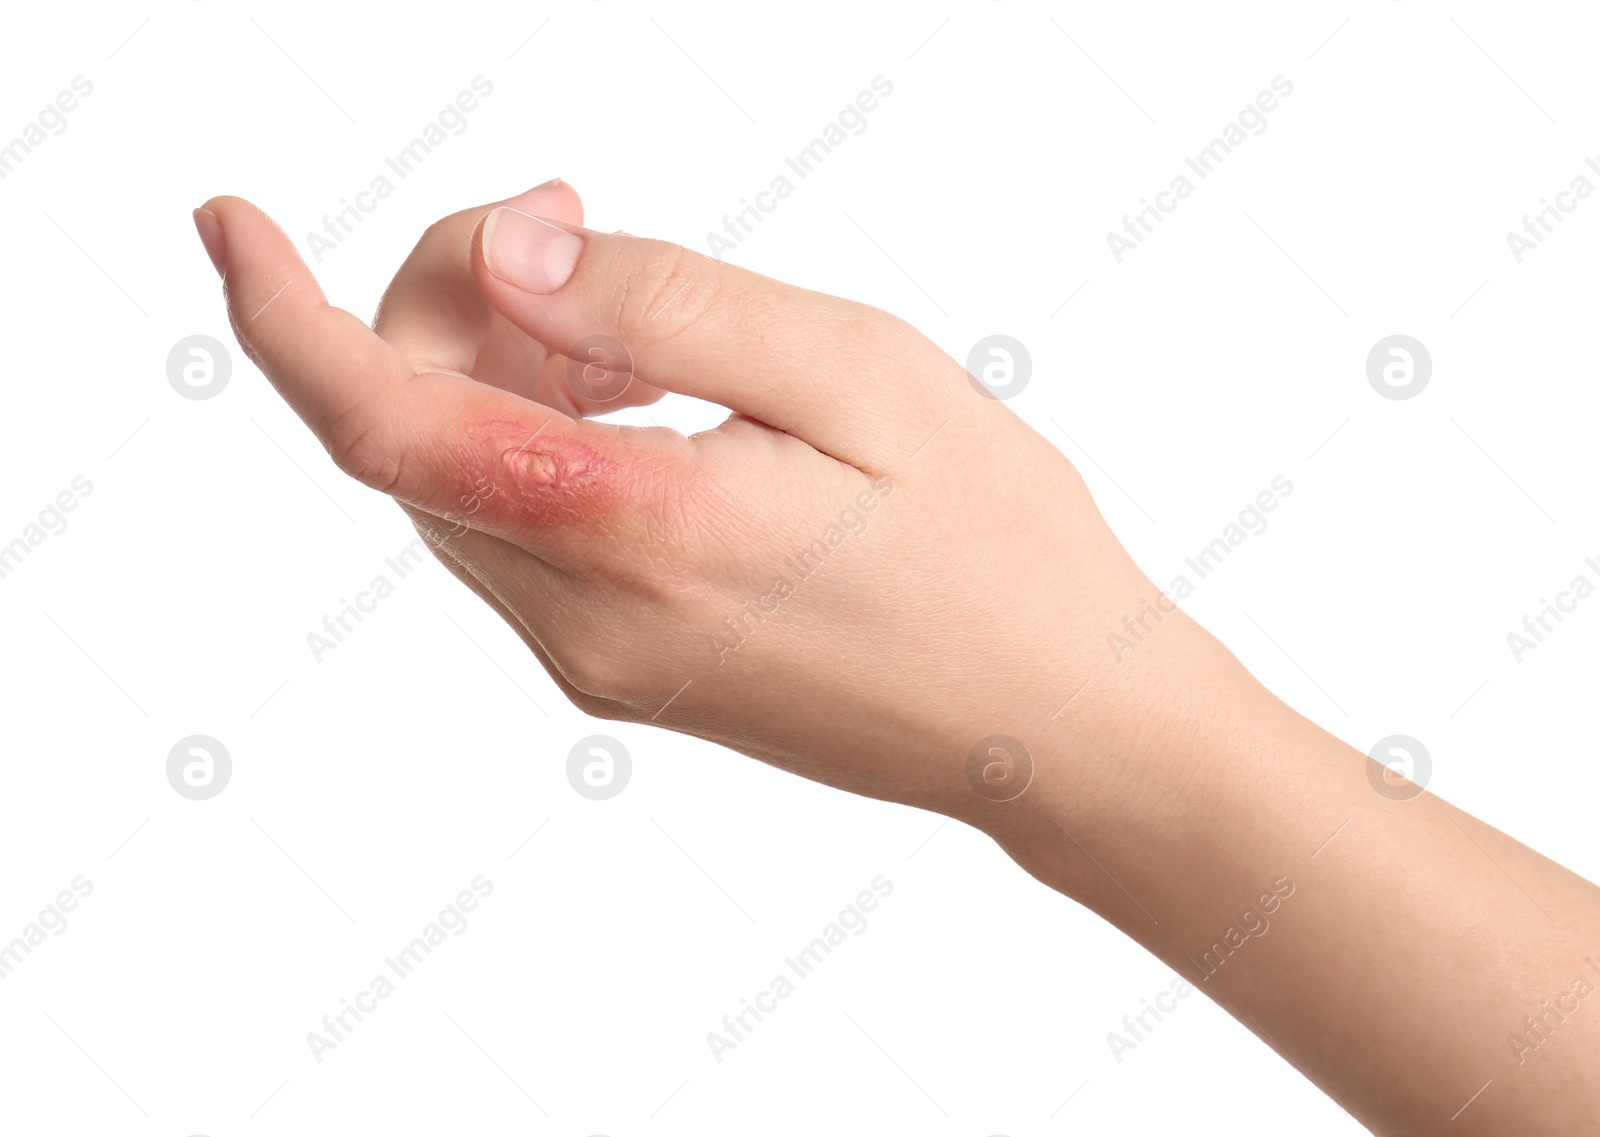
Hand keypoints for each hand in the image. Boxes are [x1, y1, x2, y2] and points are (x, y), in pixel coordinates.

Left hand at [194, 182, 1241, 838]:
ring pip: (466, 487)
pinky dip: (544, 442)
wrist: (1057, 726)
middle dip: (458, 311)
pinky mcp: (629, 673)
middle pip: (418, 440)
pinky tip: (648, 407)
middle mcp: (588, 622)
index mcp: (640, 533)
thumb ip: (662, 305)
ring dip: (510, 377)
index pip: (386, 422)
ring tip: (651, 337)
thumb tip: (507, 259)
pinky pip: (526, 536)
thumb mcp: (853, 370)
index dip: (288, 313)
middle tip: (581, 237)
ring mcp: (602, 663)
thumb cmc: (993, 545)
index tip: (232, 221)